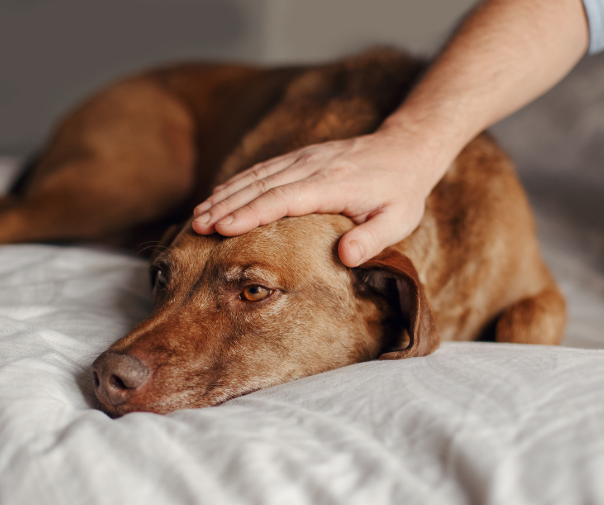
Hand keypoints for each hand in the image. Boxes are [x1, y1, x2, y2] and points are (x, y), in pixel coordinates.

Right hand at [192, 129, 445, 267]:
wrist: (405, 149)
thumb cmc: (401, 192)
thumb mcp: (399, 220)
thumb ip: (373, 239)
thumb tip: (346, 257)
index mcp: (332, 184)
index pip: (283, 199)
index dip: (250, 213)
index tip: (222, 228)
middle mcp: (312, 166)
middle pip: (260, 186)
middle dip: (226, 206)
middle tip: (198, 227)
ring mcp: (304, 158)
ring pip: (256, 175)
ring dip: (225, 194)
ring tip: (199, 216)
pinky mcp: (301, 156)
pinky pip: (263, 169)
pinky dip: (238, 183)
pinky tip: (219, 196)